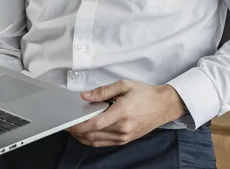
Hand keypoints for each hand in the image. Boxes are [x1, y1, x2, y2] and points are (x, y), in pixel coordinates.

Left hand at [67, 80, 185, 147]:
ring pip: (97, 142)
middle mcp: (123, 128)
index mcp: (122, 112)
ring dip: (82, 137)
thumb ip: (103, 91)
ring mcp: (124, 136)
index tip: (68, 123)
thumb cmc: (145, 94)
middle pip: (93, 134)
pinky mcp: (125, 140)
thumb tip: (85, 96)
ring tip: (73, 129)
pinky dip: (92, 140)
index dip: (79, 125)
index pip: (95, 123)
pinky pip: (104, 143)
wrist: (163, 106)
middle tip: (66, 125)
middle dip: (77, 131)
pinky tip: (86, 134)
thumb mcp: (124, 85)